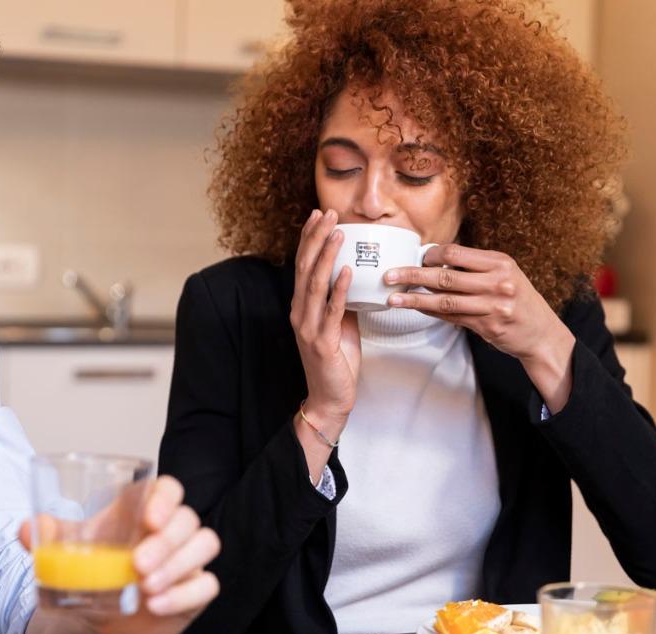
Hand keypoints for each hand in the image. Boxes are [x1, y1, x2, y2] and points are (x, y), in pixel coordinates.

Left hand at [19, 476, 220, 633]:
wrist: (100, 620)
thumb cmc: (94, 573)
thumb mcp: (70, 553)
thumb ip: (49, 538)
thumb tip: (28, 528)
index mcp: (144, 511)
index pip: (168, 488)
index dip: (166, 498)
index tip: (150, 518)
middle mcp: (171, 530)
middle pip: (188, 518)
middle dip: (167, 540)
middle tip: (138, 564)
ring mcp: (187, 559)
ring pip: (205, 545)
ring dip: (179, 565)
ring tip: (146, 587)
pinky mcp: (195, 589)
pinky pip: (207, 584)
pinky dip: (185, 593)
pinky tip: (157, 605)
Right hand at [289, 209, 360, 476]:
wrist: (330, 398)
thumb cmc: (337, 361)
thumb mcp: (341, 323)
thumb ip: (342, 300)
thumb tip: (355, 275)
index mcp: (302, 306)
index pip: (303, 265)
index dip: (309, 238)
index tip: (318, 215)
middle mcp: (300, 313)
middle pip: (305, 268)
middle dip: (316, 238)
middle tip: (328, 213)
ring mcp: (308, 327)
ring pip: (315, 284)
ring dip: (326, 256)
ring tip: (338, 234)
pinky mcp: (322, 342)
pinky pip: (331, 311)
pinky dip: (338, 289)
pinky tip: (345, 271)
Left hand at [385, 244, 575, 411]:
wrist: (541, 334)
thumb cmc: (519, 300)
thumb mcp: (505, 275)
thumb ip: (476, 267)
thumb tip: (436, 261)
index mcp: (500, 263)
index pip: (456, 253)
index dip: (431, 255)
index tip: (416, 257)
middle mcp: (497, 282)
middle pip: (445, 276)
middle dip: (413, 275)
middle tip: (390, 275)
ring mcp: (492, 306)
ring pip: (444, 300)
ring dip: (414, 299)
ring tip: (393, 298)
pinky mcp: (486, 326)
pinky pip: (451, 317)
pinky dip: (431, 312)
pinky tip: (416, 309)